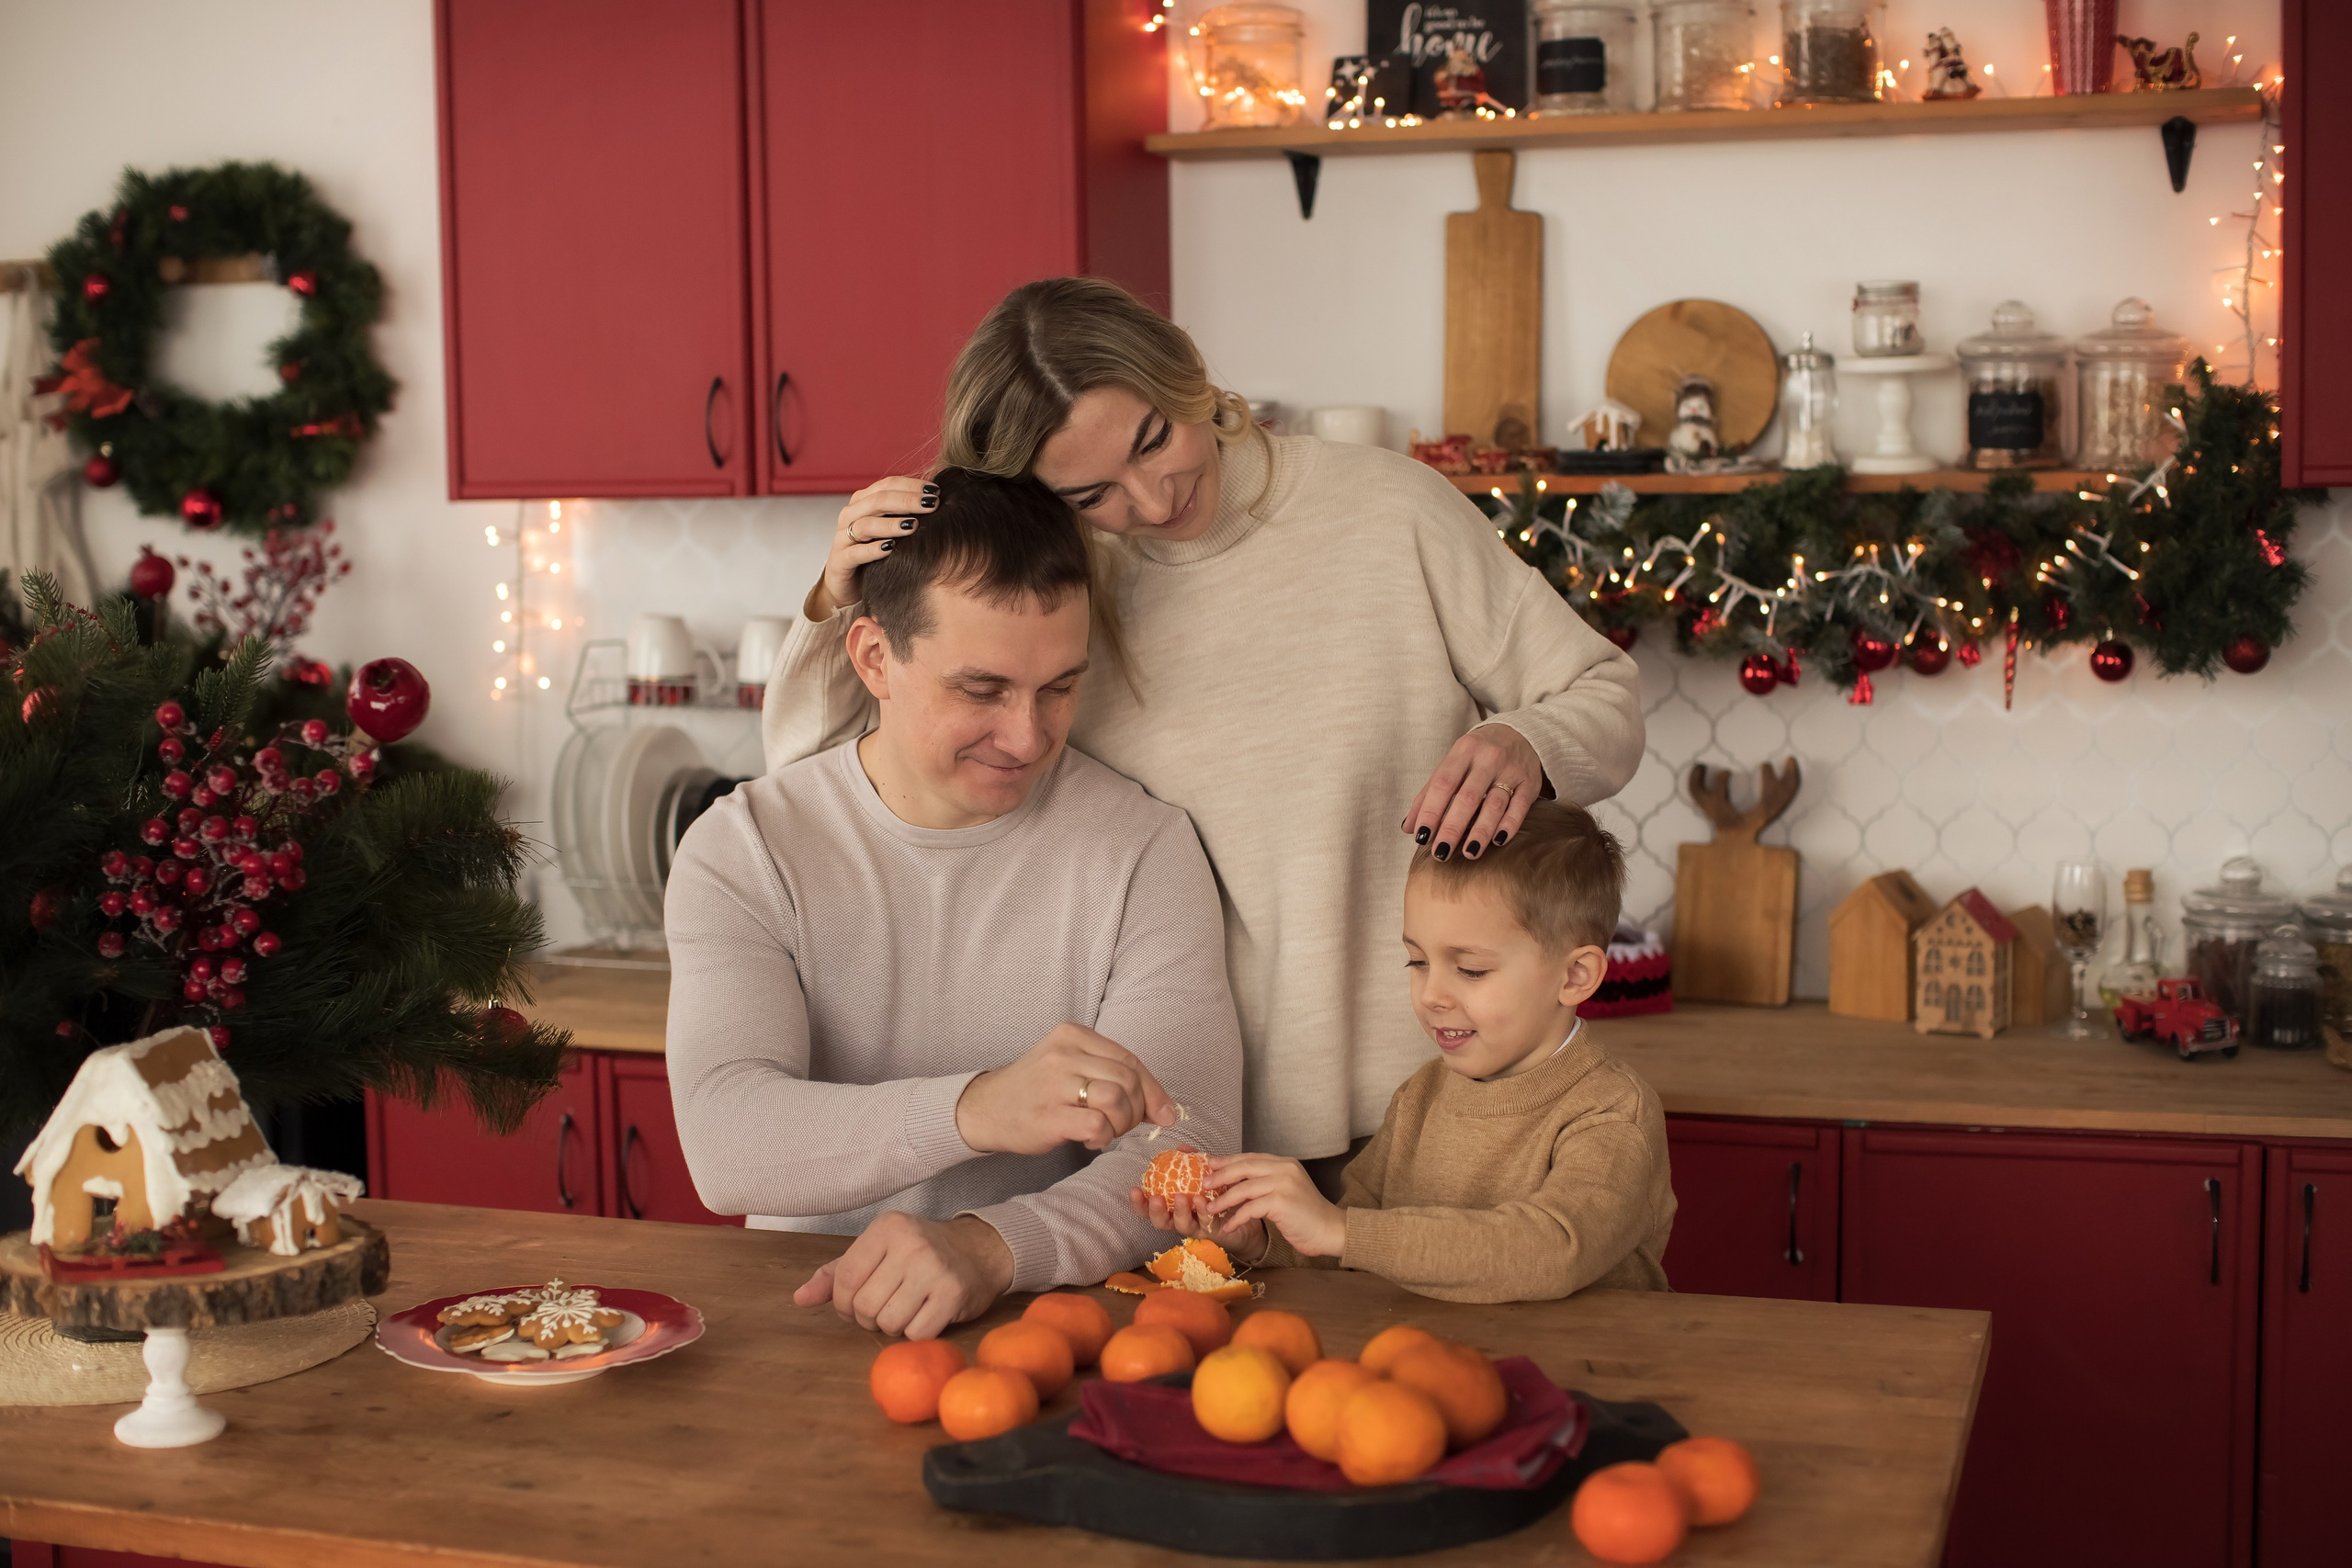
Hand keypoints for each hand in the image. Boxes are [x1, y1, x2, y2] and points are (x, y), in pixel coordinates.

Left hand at [791, 1211, 1012, 1339]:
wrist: (978, 1251)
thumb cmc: (919, 1253)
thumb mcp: (877, 1251)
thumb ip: (836, 1274)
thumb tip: (799, 1298)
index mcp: (886, 1228)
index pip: (845, 1279)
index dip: (844, 1304)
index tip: (855, 1306)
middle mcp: (910, 1244)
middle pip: (865, 1306)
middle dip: (869, 1318)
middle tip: (885, 1308)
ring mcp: (934, 1269)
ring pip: (888, 1323)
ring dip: (893, 1327)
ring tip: (906, 1310)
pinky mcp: (953, 1294)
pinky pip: (917, 1334)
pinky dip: (917, 1334)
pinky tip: (926, 1315)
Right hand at [807, 476, 937, 619]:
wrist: (849, 584)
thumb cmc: (875, 552)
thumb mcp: (891, 529)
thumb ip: (906, 513)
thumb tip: (937, 499)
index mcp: (863, 501)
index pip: (888, 485)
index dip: (912, 486)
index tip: (936, 491)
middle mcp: (850, 515)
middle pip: (878, 500)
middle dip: (907, 501)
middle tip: (932, 504)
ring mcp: (843, 538)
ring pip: (865, 524)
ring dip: (891, 524)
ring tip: (913, 526)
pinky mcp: (839, 561)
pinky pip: (855, 553)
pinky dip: (873, 549)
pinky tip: (891, 548)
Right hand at [956, 1023, 1177, 1155]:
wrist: (985, 1108)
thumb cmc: (1035, 1089)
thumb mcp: (1068, 1065)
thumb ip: (1109, 1074)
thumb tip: (1161, 1106)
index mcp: (1073, 1035)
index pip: (1130, 1059)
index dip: (1153, 1090)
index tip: (1164, 1112)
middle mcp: (1065, 1054)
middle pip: (1128, 1080)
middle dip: (1136, 1110)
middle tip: (1121, 1125)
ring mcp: (1056, 1084)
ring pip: (1117, 1099)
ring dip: (1120, 1124)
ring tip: (1105, 1130)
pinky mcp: (1050, 1115)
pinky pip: (1098, 1125)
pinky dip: (1104, 1137)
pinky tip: (1089, 1140)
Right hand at [1126, 1152, 1265, 1259]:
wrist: (1244, 1210)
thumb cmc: (1217, 1194)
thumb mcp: (1203, 1174)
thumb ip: (1191, 1162)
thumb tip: (1180, 1147)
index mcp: (1173, 1207)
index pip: (1149, 1208)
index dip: (1139, 1203)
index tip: (1134, 1190)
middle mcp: (1181, 1219)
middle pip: (1161, 1222)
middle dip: (1155, 1212)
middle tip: (1156, 1199)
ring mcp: (1197, 1227)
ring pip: (1183, 1226)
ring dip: (1180, 1212)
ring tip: (1181, 1198)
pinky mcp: (1214, 1231)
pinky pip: (1207, 1223)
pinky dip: (1203, 1212)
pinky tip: (1202, 1201)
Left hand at [1200, 1153, 1346, 1258]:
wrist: (1330, 1230)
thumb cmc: (1306, 1215)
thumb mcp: (1286, 1191)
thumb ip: (1266, 1183)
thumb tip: (1237, 1183)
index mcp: (1285, 1163)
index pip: (1251, 1157)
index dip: (1229, 1161)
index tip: (1211, 1165)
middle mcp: (1284, 1168)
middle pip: (1245, 1167)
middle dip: (1221, 1175)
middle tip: (1205, 1184)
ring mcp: (1284, 1183)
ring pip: (1244, 1188)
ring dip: (1224, 1200)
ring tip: (1211, 1209)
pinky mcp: (1282, 1201)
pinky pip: (1251, 1208)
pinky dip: (1237, 1218)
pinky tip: (1229, 1226)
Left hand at [1402, 722, 1544, 862]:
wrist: (1521, 733)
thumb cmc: (1478, 755)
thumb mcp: (1452, 764)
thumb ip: (1429, 794)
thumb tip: (1408, 828)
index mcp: (1463, 751)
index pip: (1443, 784)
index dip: (1430, 811)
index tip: (1421, 836)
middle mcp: (1488, 758)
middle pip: (1468, 797)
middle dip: (1452, 827)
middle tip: (1441, 853)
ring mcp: (1511, 770)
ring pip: (1494, 804)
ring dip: (1480, 832)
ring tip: (1469, 853)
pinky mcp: (1530, 783)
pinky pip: (1520, 807)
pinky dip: (1509, 825)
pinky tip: (1498, 841)